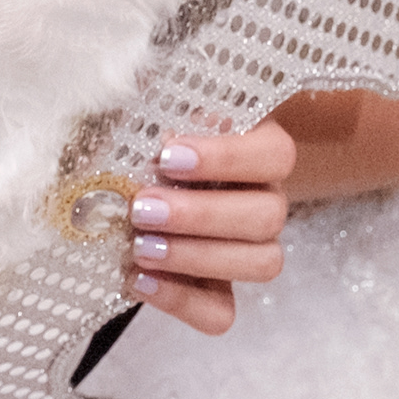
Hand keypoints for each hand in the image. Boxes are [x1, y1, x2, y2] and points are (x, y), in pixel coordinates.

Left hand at [125, 119, 293, 337]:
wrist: (133, 183)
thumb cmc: (146, 138)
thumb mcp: (148, 111)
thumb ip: (148, 100)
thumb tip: (124, 85)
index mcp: (258, 149)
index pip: (274, 154)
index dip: (226, 158)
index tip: (166, 154)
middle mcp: (266, 200)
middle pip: (267, 216)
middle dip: (200, 215)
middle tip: (142, 208)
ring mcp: (249, 250)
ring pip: (261, 264)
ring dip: (197, 257)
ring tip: (140, 247)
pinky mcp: (221, 291)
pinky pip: (222, 313)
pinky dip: (181, 301)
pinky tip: (138, 280)